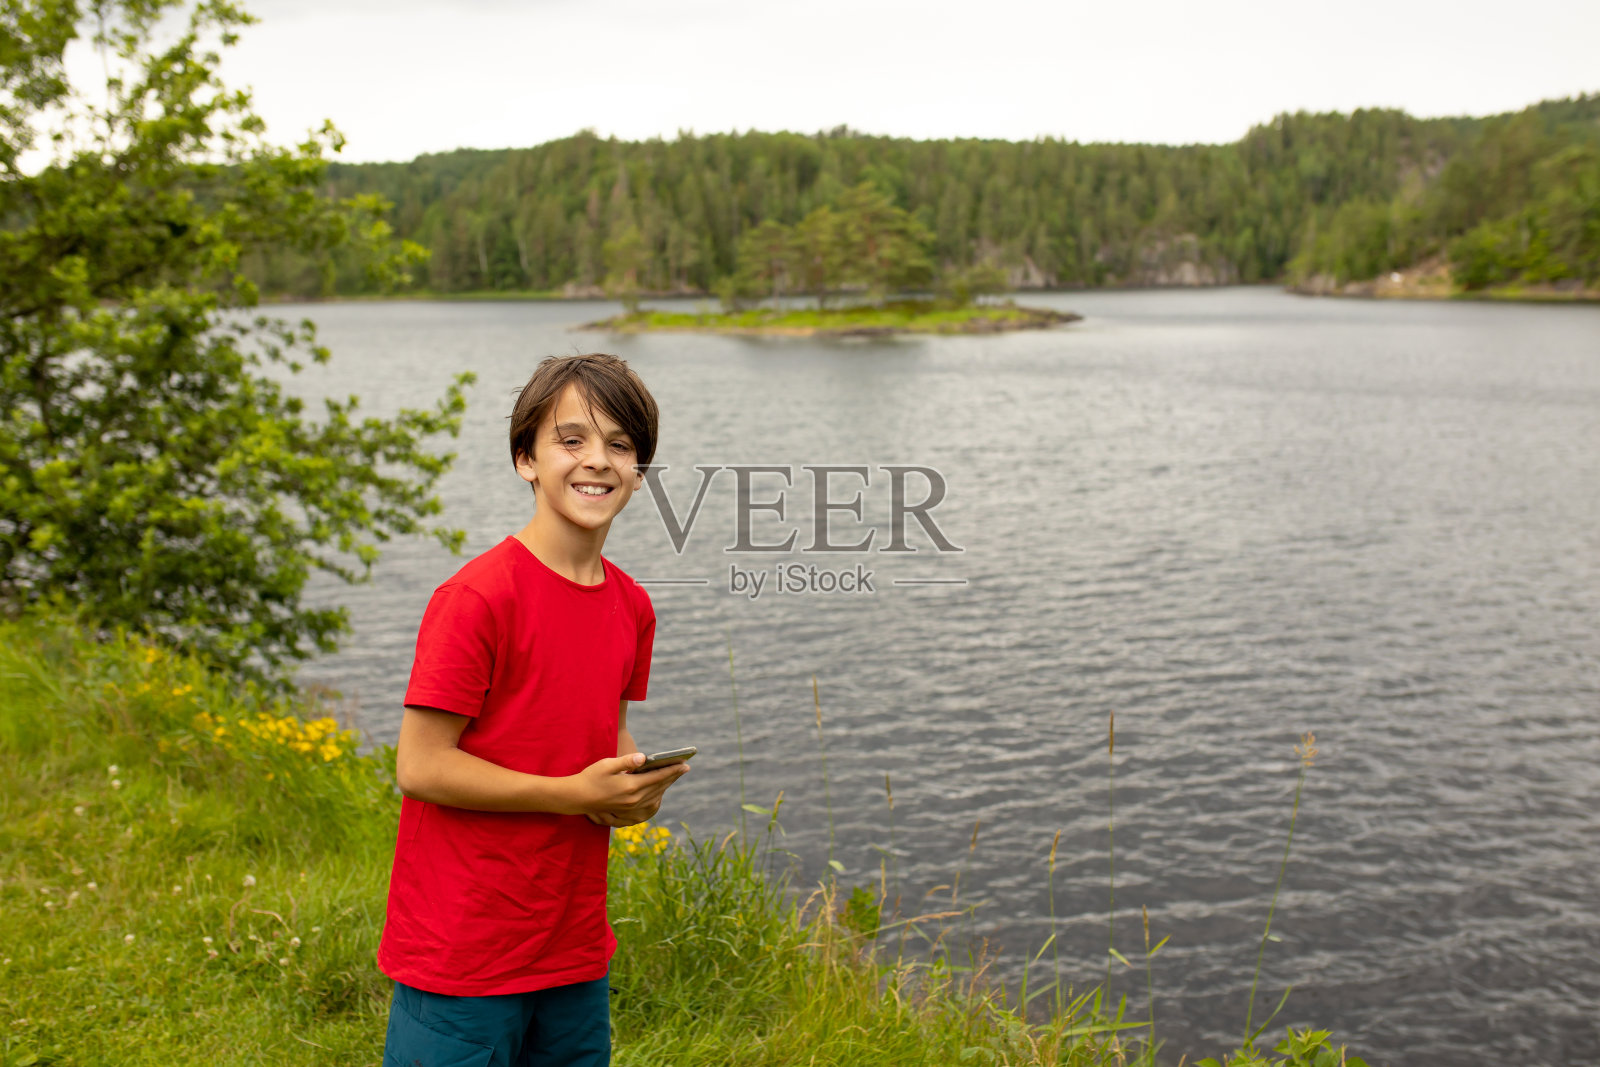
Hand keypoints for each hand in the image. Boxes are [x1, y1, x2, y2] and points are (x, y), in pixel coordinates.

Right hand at [569, 752, 687, 824]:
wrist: (577, 798)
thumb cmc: (591, 777)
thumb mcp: (607, 764)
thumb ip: (627, 761)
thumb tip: (644, 757)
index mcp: (631, 786)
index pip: (658, 777)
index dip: (672, 769)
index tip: (685, 764)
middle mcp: (633, 799)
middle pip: (659, 787)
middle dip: (672, 776)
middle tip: (684, 768)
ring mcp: (630, 808)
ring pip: (655, 796)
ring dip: (666, 786)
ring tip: (673, 776)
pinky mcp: (627, 812)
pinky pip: (648, 807)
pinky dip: (657, 798)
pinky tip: (659, 793)